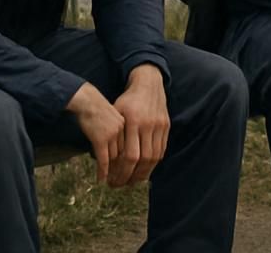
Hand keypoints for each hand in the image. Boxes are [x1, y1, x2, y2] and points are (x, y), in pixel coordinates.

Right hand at [67, 81, 125, 183]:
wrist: (86, 99)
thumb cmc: (96, 108)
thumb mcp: (112, 119)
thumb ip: (117, 132)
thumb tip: (115, 150)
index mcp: (128, 125)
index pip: (131, 149)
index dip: (129, 164)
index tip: (129, 175)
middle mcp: (123, 130)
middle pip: (124, 156)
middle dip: (123, 172)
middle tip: (120, 183)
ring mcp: (112, 135)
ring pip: (114, 160)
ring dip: (112, 174)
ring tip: (110, 183)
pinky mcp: (101, 139)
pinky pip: (103, 160)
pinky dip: (102, 171)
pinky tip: (100, 179)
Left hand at [110, 65, 170, 186]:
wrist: (148, 84)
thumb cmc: (127, 100)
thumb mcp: (115, 111)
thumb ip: (113, 133)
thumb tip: (104, 159)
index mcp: (133, 121)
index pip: (130, 155)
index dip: (122, 172)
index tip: (113, 181)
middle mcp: (148, 125)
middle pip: (143, 160)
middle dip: (132, 176)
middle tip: (122, 185)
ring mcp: (159, 126)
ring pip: (154, 158)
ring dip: (144, 173)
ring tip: (133, 181)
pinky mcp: (166, 127)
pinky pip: (161, 150)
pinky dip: (154, 163)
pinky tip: (145, 169)